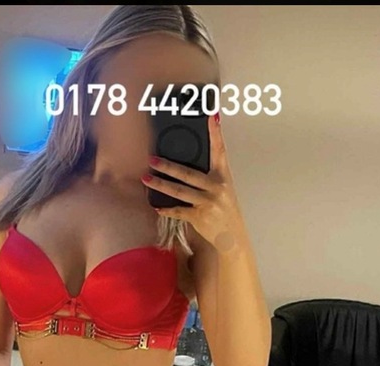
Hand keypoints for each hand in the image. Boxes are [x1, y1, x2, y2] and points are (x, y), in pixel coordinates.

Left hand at [141, 113, 244, 250]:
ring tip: (146, 178)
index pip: (220, 150)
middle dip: (168, 166)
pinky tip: (156, 206)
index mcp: (223, 176)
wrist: (232, 236)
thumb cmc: (224, 210)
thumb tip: (186, 164)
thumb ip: (208, 177)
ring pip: (180, 191)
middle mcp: (217, 187)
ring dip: (161, 185)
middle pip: (189, 173)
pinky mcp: (200, 216)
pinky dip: (167, 209)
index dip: (215, 133)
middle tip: (152, 158)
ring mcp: (208, 202)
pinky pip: (179, 211)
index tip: (211, 115)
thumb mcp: (222, 189)